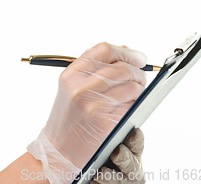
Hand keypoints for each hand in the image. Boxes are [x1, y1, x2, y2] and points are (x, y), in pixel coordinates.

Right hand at [27, 43, 147, 183]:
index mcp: (71, 75)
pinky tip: (130, 107)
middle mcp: (81, 87)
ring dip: (139, 88)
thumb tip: (125, 51)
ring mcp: (94, 105)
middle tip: (141, 77)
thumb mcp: (72, 87)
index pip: (104, 50)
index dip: (125, 52)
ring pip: (132, 85)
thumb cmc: (69, 118)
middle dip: (138, 71)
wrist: (60, 150)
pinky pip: (133, 104)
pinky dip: (137, 104)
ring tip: (135, 93)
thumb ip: (94, 68)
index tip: (137, 57)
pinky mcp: (107, 121)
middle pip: (122, 67)